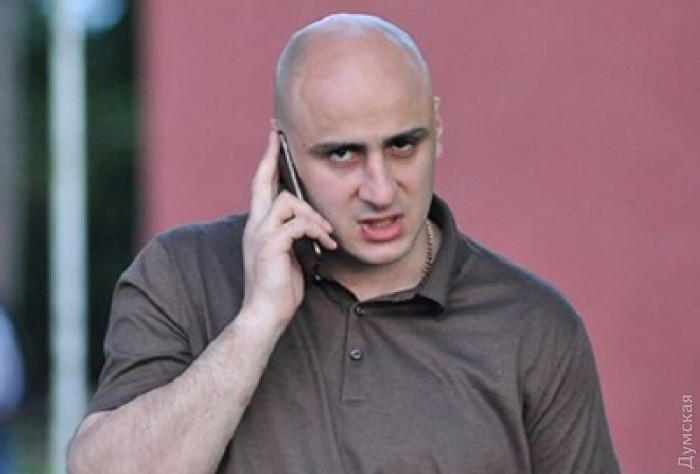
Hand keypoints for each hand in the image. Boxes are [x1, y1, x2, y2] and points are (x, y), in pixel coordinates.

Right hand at [241, 131, 335, 325]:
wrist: (265, 314)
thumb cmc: (279, 288)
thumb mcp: (289, 255)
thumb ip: (293, 235)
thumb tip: (310, 223)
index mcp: (258, 226)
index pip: (260, 187)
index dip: (267, 162)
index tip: (273, 139)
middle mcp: (254, 225)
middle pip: (262, 181)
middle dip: (271, 155)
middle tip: (278, 135)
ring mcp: (260, 233)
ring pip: (288, 201)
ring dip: (314, 215)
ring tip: (327, 235)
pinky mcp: (271, 244)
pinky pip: (299, 223)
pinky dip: (317, 231)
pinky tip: (326, 246)